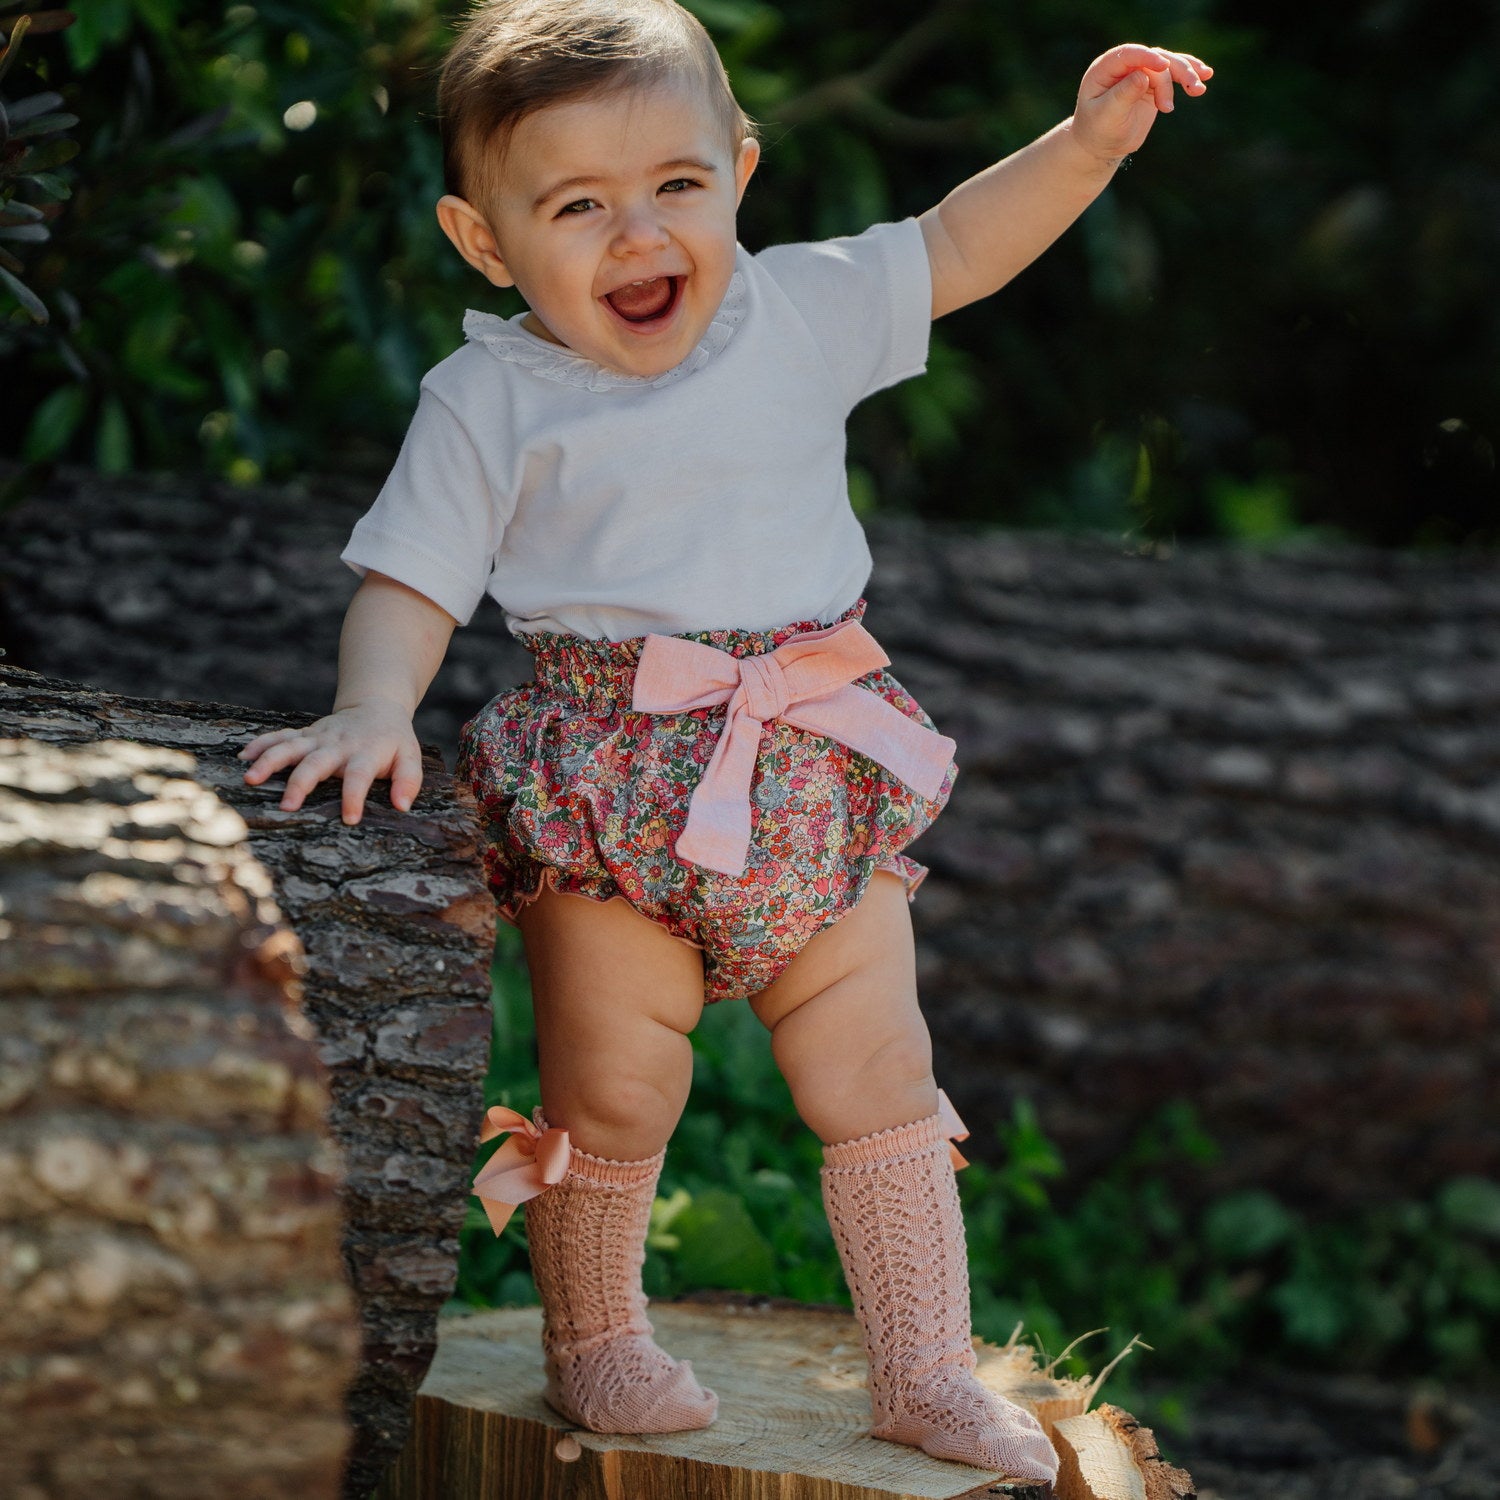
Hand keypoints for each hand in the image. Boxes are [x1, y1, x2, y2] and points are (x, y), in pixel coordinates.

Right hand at [237, 700, 422, 824]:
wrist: (376, 708)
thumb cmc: (394, 741)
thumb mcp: (410, 757)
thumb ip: (408, 781)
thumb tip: (402, 806)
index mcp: (365, 753)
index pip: (360, 776)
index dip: (355, 796)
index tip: (350, 819)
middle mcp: (338, 745)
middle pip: (317, 763)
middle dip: (301, 783)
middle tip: (287, 806)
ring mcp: (318, 738)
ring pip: (291, 747)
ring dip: (270, 761)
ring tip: (251, 778)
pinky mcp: (305, 734)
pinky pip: (280, 737)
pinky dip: (262, 744)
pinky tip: (244, 757)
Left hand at [1070, 43, 1212, 165]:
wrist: (1102, 145)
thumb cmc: (1098, 131)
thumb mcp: (1106, 116)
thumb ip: (1122, 95)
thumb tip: (1143, 75)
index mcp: (1105, 69)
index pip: (1129, 54)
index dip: (1147, 57)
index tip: (1163, 66)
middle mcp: (1124, 65)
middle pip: (1155, 58)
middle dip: (1174, 71)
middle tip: (1191, 88)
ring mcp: (1141, 72)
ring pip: (1168, 64)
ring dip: (1186, 74)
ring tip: (1199, 90)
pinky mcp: (1154, 83)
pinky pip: (1174, 74)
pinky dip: (1189, 75)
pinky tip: (1206, 76)